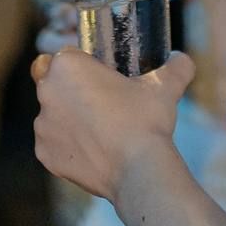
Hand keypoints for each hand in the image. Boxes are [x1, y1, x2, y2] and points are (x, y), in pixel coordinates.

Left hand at [32, 46, 192, 198]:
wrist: (138, 170)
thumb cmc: (146, 121)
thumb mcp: (165, 86)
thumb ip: (175, 68)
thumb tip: (183, 60)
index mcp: (66, 66)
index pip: (66, 56)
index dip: (84, 66)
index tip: (101, 78)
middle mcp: (46, 92)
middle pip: (52, 83)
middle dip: (70, 90)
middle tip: (101, 103)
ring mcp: (42, 126)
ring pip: (52, 115)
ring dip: (69, 119)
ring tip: (101, 131)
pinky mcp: (44, 154)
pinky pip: (53, 145)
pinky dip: (68, 147)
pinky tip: (94, 151)